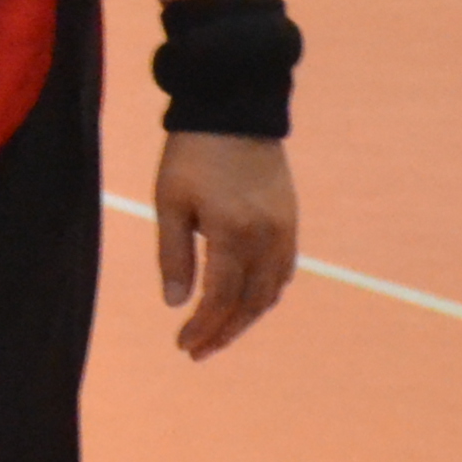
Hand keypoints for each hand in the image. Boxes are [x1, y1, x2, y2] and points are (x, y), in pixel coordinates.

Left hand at [154, 132, 297, 358]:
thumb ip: (173, 255)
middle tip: (198, 350)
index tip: (184, 345)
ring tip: (219, 332)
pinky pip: (283, 271)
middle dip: (224, 332)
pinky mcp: (291, 222)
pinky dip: (265, 293)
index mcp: (233, 234)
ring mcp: (285, 231)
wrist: (235, 111)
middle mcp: (266, 239)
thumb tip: (175, 304)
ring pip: (270, 292)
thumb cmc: (191, 154)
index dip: (203, 327)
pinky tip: (247, 301)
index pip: (220, 299)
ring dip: (246, 317)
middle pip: (249, 304)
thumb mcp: (170, 202)